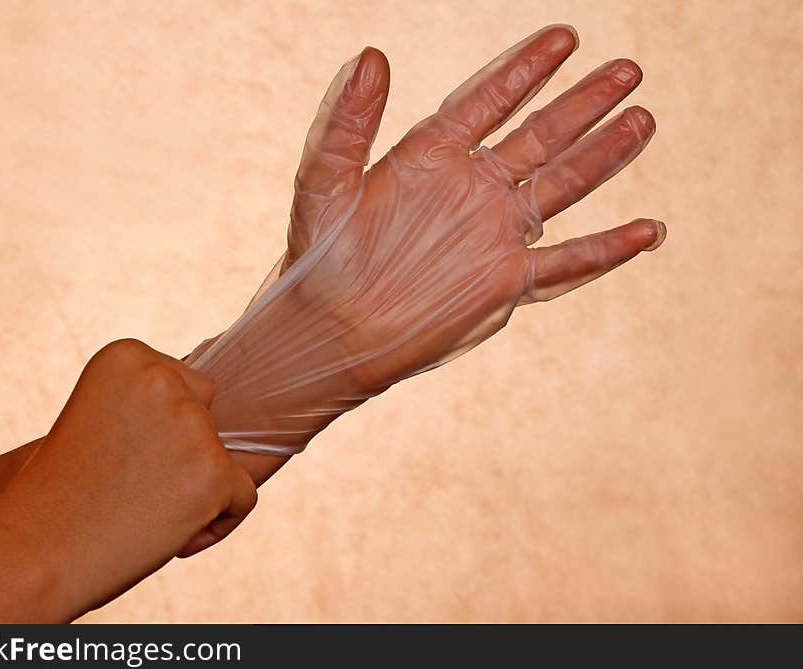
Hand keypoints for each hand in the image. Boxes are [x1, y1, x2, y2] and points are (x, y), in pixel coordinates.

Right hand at [0, 339, 255, 619]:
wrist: (31, 556)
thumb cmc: (63, 493)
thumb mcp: (101, 417)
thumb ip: (151, 400)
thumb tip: (213, 395)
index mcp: (127, 355)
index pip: (187, 386)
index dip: (162, 433)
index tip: (118, 458)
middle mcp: (160, 377)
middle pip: (210, 418)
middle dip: (186, 455)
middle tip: (132, 488)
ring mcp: (190, 423)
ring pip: (228, 459)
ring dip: (198, 490)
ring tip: (141, 512)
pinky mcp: (213, 469)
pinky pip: (244, 496)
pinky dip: (219, 522)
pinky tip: (173, 537)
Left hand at [188, 25, 664, 455]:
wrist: (332, 332)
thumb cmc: (320, 257)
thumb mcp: (325, 180)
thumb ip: (347, 120)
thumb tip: (370, 55)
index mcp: (431, 157)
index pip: (488, 100)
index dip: (525, 69)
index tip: (564, 37)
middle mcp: (471, 188)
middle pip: (539, 135)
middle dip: (582, 102)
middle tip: (626, 68)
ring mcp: (492, 234)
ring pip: (561, 186)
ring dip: (603, 155)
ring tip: (643, 120)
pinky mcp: (504, 281)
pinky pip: (567, 263)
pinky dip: (607, 250)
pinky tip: (648, 232)